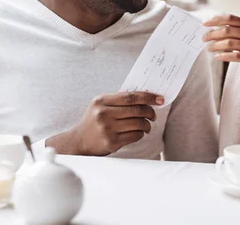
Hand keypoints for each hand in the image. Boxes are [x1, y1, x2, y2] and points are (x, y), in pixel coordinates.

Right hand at [47, 91, 163, 155]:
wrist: (79, 141)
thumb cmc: (94, 121)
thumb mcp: (100, 106)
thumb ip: (118, 101)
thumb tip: (145, 97)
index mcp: (101, 101)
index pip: (130, 96)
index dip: (148, 97)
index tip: (159, 99)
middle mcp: (103, 114)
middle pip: (136, 110)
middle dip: (150, 112)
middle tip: (153, 114)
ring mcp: (107, 129)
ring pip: (138, 123)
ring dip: (147, 124)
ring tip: (146, 125)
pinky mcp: (111, 142)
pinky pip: (135, 135)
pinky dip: (140, 134)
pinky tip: (138, 133)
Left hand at [203, 14, 239, 72]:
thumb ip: (234, 29)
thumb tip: (212, 29)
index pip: (229, 18)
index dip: (215, 20)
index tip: (204, 24)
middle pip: (227, 31)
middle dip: (212, 34)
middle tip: (204, 39)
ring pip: (229, 43)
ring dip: (215, 46)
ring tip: (208, 48)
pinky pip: (235, 56)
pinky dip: (224, 56)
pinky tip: (217, 57)